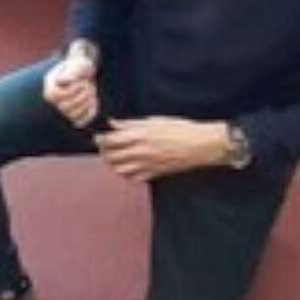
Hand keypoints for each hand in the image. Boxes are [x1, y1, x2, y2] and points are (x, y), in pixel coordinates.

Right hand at [42, 41, 99, 127]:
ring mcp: (63, 110)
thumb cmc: (79, 66)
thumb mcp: (78, 65)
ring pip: (72, 116)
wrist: (84, 72)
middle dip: (81, 96)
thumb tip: (62, 82)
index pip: (55, 95)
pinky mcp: (74, 117)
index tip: (80, 82)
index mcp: (50, 88)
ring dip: (86, 103)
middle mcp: (53, 101)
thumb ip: (72, 73)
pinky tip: (93, 100)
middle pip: (64, 107)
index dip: (71, 90)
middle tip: (88, 85)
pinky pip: (81, 122)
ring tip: (91, 91)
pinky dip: (89, 112)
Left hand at [98, 117, 229, 182]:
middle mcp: (141, 152)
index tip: (99, 137)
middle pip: (111, 157)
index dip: (100, 139)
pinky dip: (127, 174)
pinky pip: (133, 178)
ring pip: (119, 170)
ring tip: (117, 157)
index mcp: (140, 135)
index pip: (110, 141)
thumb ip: (131, 124)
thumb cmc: (180, 129)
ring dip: (114, 164)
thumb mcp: (155, 120)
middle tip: (106, 147)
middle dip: (104, 152)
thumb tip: (112, 123)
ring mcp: (147, 165)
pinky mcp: (154, 174)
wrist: (201, 145)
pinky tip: (130, 166)